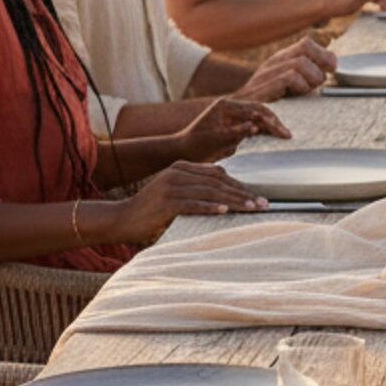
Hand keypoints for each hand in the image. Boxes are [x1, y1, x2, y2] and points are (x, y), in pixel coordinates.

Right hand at [110, 162, 266, 243]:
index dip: (240, 186)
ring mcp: (170, 186)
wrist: (121, 218)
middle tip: (263, 204)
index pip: (218, 174)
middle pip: (218, 182)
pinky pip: (193, 204)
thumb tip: (226, 194)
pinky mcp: (165, 202)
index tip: (258, 197)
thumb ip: (198, 189)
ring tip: (251, 208)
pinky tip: (225, 212)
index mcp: (182, 167)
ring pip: (209, 192)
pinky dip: (210, 207)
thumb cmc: (153, 210)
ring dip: (233, 201)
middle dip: (243, 193)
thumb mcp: (177, 193)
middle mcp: (177, 172)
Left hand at [172, 97, 290, 162]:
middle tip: (287, 135)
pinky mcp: (233, 125)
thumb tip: (257, 127)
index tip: (282, 133)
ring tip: (284, 136)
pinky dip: (264, 131)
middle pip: (260, 111)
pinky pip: (253, 125)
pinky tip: (273, 137)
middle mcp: (230, 107)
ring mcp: (232, 115)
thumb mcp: (217, 139)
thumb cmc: (196, 145)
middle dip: (274, 123)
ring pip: (258, 117)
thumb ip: (237, 132)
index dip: (270, 121)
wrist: (182, 151)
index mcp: (225, 105)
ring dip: (271, 126)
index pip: (255, 109)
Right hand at [241, 37, 336, 98]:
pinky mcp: (264, 87)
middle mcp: (274, 62)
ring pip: (300, 63)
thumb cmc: (271, 104)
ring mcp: (267, 73)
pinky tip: (299, 94)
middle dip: (321, 64)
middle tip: (319, 82)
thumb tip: (333, 63)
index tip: (332, 69)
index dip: (324, 54)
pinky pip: (290, 77)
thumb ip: (309, 73)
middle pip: (306, 47)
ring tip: (308, 90)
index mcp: (281, 59)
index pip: (307, 43)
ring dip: (312, 78)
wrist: (239, 117)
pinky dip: (301, 86)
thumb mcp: (291, 86)